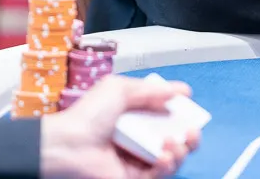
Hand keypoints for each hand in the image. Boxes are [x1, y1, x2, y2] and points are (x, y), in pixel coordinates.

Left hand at [39, 75, 199, 178]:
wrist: (67, 144)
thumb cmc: (87, 116)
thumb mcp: (119, 89)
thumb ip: (151, 89)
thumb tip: (180, 90)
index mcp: (135, 115)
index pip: (166, 115)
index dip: (180, 113)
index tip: (188, 108)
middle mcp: (138, 137)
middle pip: (175, 139)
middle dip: (190, 136)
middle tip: (192, 130)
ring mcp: (137, 158)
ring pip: (172, 159)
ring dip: (181, 151)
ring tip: (173, 143)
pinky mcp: (133, 177)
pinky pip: (159, 174)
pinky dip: (167, 166)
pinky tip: (164, 156)